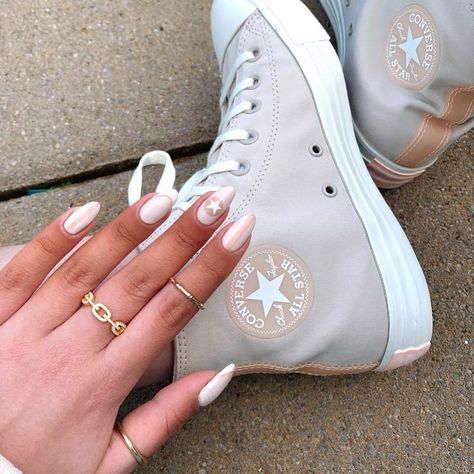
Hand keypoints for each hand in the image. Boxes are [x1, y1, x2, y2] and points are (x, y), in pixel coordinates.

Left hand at [0, 191, 253, 472]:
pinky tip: (85, 211)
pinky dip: (54, 240)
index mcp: (105, 383)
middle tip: (213, 203)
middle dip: (183, 238)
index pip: (172, 312)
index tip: (236, 235)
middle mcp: (72, 351)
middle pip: (140, 282)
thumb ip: (165, 417)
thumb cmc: (39, 470)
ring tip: (163, 200)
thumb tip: (215, 377)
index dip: (209, 270)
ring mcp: (27, 331)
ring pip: (86, 270)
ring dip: (128, 231)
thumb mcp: (111, 462)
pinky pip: (22, 272)